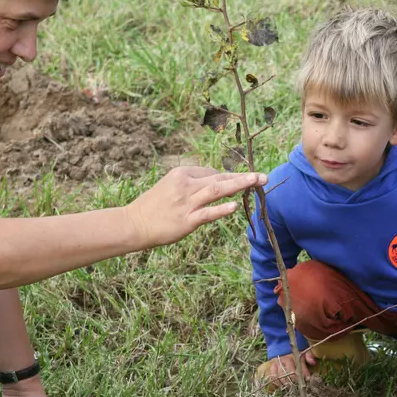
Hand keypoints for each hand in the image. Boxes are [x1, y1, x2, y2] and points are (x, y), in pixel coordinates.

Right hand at [124, 166, 266, 248]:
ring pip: (217, 190)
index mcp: (182, 173)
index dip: (230, 177)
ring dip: (239, 185)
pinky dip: (221, 209)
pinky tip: (235, 205)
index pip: (211, 172)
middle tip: (263, 176)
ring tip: (257, 182)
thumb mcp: (170, 187)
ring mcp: (186, 203)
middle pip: (219, 178)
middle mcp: (185, 185)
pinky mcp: (186, 220)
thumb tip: (214, 183)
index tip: (245, 180)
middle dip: (243, 177)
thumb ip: (191, 185)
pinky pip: (208, 213)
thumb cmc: (153, 207)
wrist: (133, 224)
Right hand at [256, 352, 316, 390]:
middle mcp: (285, 360)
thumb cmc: (295, 352)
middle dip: (293, 379)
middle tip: (297, 385)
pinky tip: (280, 386)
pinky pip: (272, 375)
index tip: (308, 379)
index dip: (304, 372)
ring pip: (280, 374)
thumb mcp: (303, 352)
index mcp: (294, 356)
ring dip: (284, 382)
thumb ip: (309, 356)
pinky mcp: (272, 366)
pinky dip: (276, 381)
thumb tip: (313, 362)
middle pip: (288, 371)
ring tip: (288, 387)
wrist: (281, 347)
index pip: (300, 364)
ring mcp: (277, 363)